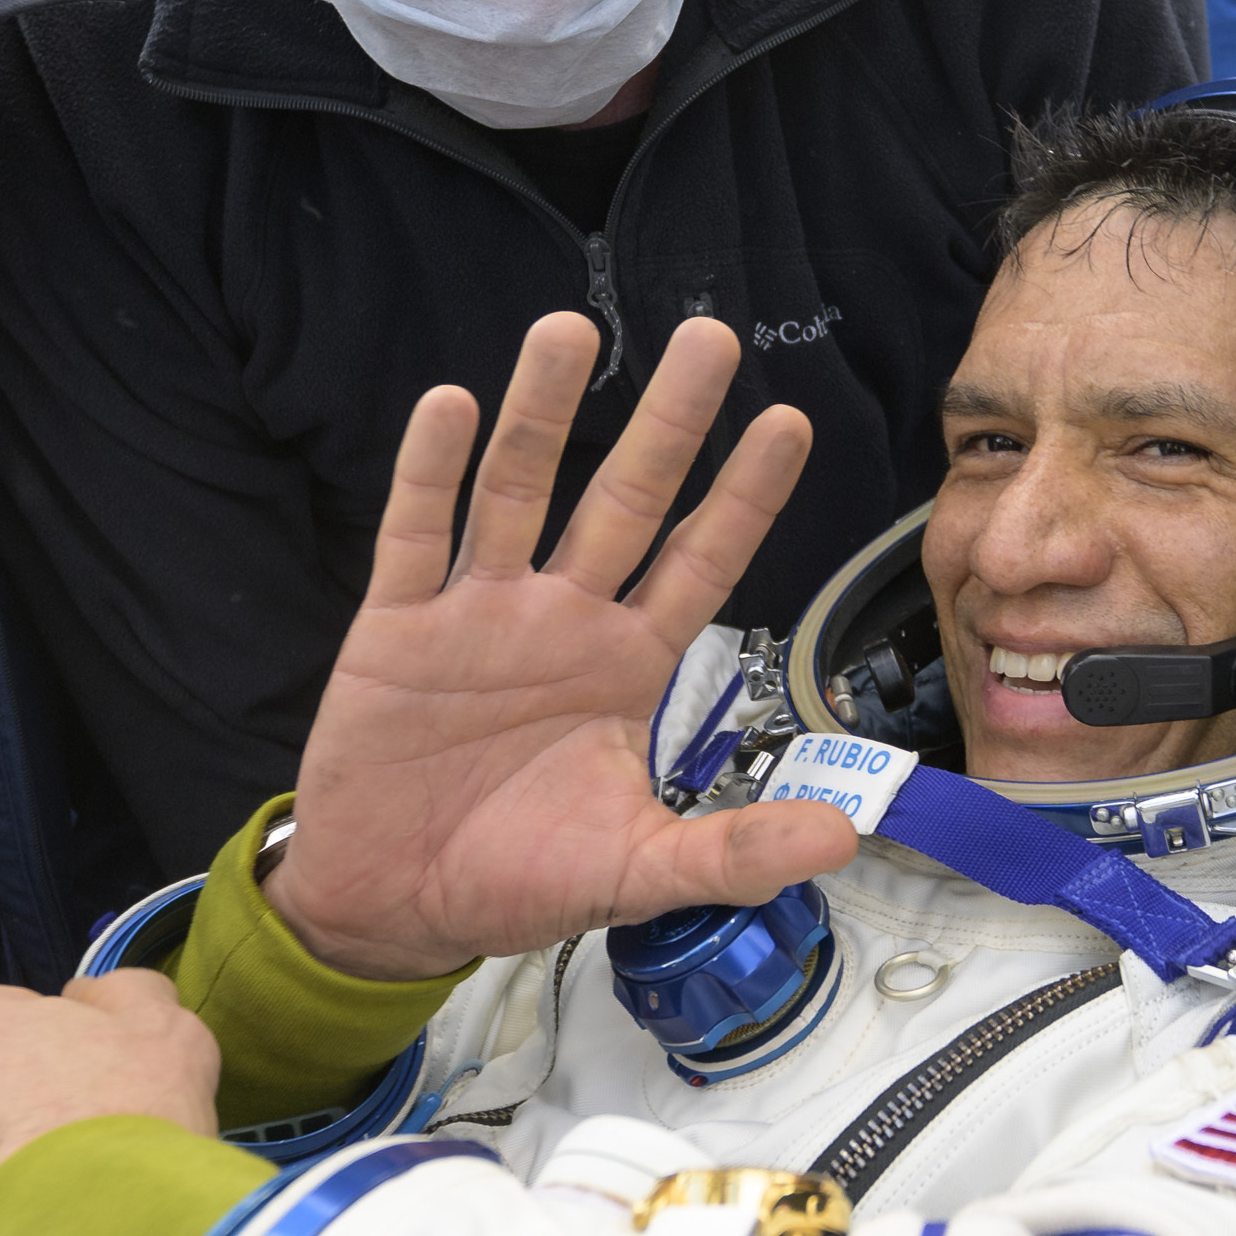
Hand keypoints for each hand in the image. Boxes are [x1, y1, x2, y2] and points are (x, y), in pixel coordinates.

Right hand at [263, 311, 859, 981]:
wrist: (392, 907)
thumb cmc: (517, 880)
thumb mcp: (640, 872)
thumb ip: (737, 852)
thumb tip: (843, 835)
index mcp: (625, 666)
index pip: (700, 562)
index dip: (743, 497)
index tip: (788, 422)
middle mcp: (560, 620)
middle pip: (623, 500)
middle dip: (667, 423)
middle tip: (709, 337)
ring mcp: (477, 614)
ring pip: (516, 492)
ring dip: (541, 413)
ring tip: (569, 328)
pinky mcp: (395, 627)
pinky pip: (416, 536)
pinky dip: (429, 472)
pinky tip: (452, 406)